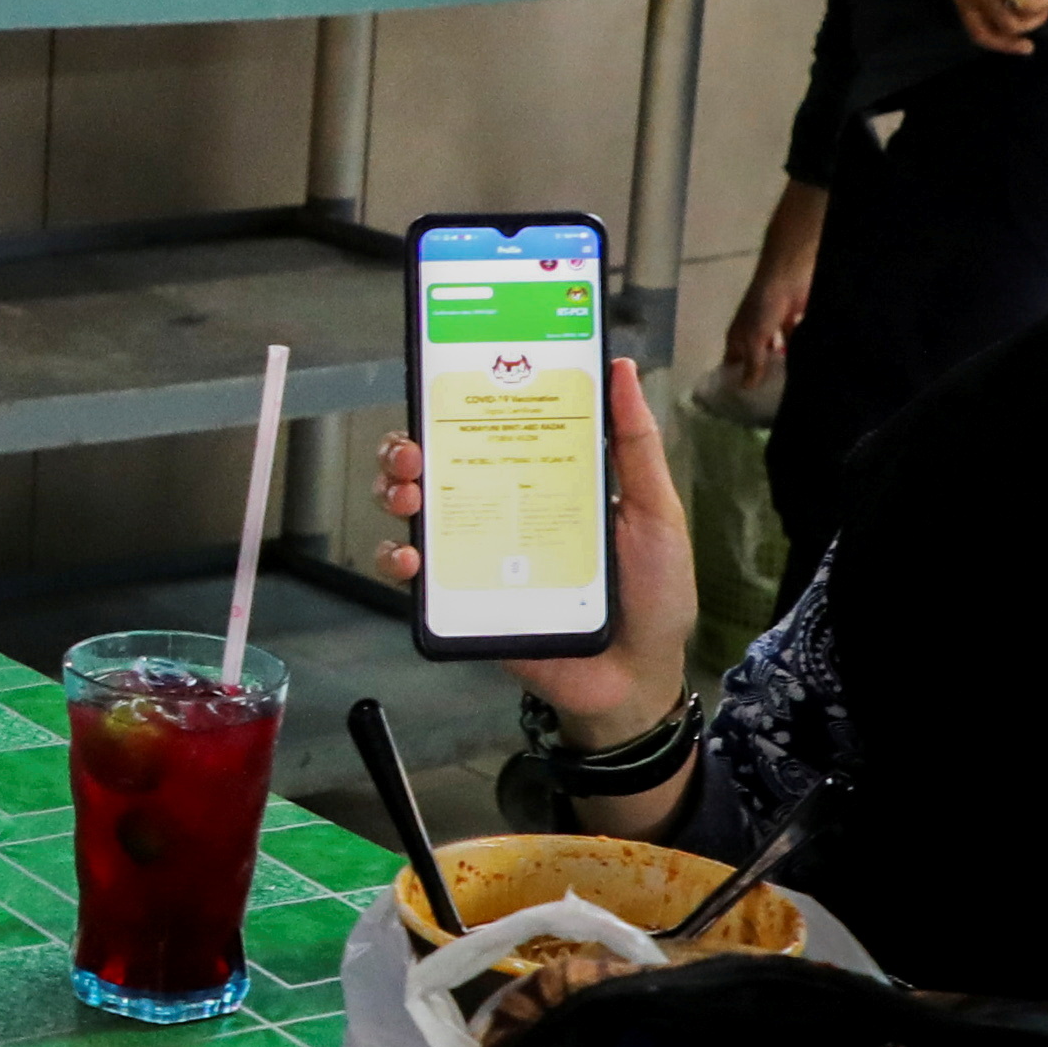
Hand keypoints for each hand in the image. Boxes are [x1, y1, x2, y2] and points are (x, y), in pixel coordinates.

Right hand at [376, 354, 699, 743]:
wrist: (638, 677)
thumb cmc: (654, 592)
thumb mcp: (654, 510)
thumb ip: (636, 444)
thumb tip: (622, 369)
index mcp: (541, 478)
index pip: (488, 429)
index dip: (456, 405)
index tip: (444, 386)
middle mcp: (500, 509)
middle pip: (434, 465)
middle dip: (406, 448)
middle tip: (413, 452)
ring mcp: (477, 556)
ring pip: (412, 513)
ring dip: (393, 493)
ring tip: (406, 496)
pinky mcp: (463, 603)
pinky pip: (415, 579)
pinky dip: (395, 562)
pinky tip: (408, 560)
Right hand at [722, 179, 826, 387]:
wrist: (789, 274)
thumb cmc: (764, 305)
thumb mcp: (754, 339)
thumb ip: (753, 364)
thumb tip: (746, 389)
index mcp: (738, 337)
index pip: (732, 364)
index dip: (735, 380)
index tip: (742, 405)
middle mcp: (755, 333)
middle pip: (756, 360)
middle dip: (762, 377)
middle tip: (770, 404)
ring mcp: (775, 327)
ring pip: (777, 353)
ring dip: (783, 366)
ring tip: (791, 390)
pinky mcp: (795, 321)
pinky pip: (796, 342)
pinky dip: (799, 353)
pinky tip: (807, 370)